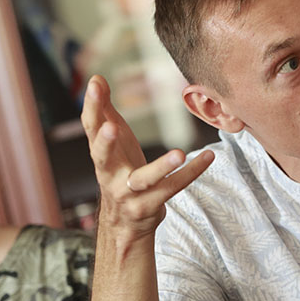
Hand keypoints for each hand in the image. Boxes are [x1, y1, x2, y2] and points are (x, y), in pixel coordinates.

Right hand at [81, 75, 213, 241]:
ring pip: (144, 180)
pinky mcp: (149, 206)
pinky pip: (173, 187)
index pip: (91, 128)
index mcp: (100, 155)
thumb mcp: (111, 142)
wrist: (123, 222)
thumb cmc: (118, 172)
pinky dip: (192, 172)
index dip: (91, 106)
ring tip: (178, 154)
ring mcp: (129, 194)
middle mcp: (109, 175)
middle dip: (105, 142)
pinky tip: (208, 157)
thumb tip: (96, 77)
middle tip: (111, 127)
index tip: (94, 84)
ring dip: (161, 168)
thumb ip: (103, 111)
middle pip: (103, 157)